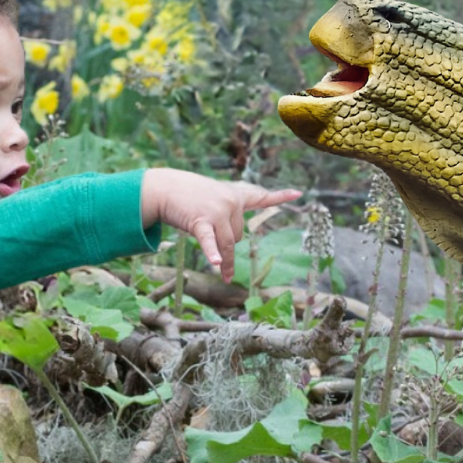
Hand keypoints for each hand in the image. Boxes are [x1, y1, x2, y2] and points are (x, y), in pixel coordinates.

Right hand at [141, 168, 300, 280]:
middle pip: (238, 235)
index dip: (279, 196)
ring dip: (225, 261)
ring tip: (224, 275)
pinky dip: (212, 253)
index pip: (260, 196)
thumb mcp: (212, 197)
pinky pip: (210, 242)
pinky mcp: (200, 222)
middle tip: (209, 231)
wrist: (165, 188)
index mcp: (235, 195)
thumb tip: (230, 239)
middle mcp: (230, 202)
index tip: (298, 193)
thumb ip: (228, 211)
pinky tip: (215, 264)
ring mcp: (217, 212)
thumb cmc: (187, 195)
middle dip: (227, 241)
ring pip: (228, 244)